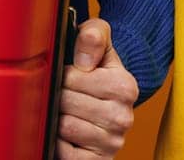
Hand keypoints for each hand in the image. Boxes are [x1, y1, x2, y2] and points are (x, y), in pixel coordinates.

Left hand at [57, 18, 136, 157]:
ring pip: (64, 126)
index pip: (72, 77)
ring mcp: (112, 142)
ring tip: (68, 111)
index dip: (63, 74)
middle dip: (59, 95)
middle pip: (65, 102)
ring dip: (58, 118)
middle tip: (67, 94)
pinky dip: (59, 142)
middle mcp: (122, 117)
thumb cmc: (100, 71)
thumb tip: (83, 58)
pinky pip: (64, 152)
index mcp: (124, 86)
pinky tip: (67, 132)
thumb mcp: (101, 45)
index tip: (71, 75)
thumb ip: (94, 35)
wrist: (112, 103)